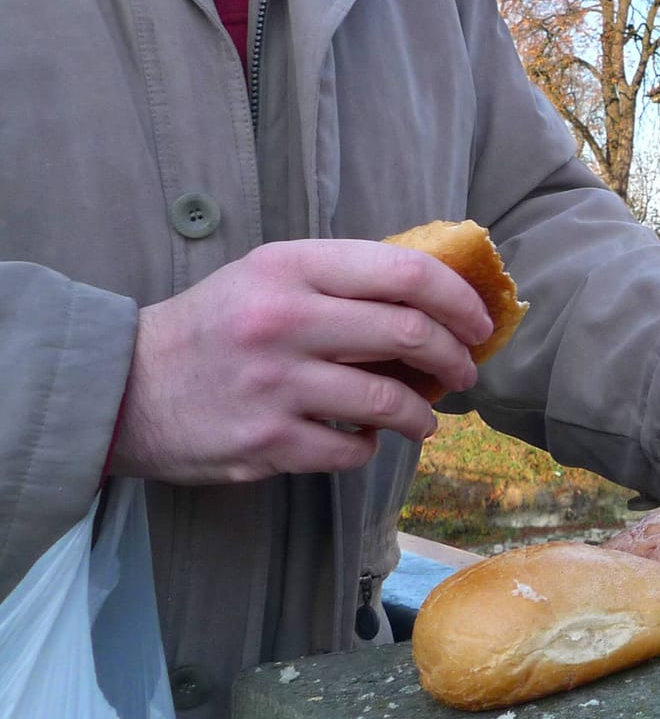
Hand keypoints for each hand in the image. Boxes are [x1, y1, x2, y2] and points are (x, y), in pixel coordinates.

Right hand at [109, 239, 495, 484]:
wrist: (122, 387)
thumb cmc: (215, 326)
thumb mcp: (268, 276)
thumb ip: (342, 280)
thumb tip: (436, 296)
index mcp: (291, 268)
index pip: (406, 273)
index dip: (459, 298)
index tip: (479, 322)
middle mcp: (284, 320)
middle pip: (410, 335)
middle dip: (456, 358)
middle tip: (465, 372)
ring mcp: (275, 385)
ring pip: (390, 402)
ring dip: (424, 415)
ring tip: (425, 418)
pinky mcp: (265, 443)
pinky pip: (351, 450)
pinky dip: (369, 448)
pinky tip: (361, 440)